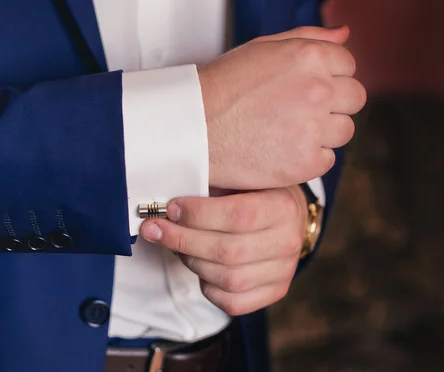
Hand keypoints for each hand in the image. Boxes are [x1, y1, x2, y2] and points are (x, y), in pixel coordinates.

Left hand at [140, 187, 307, 315]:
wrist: (285, 218)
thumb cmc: (252, 194)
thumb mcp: (241, 179)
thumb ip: (211, 188)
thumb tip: (166, 204)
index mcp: (283, 207)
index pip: (239, 216)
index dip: (199, 215)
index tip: (171, 209)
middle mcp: (288, 241)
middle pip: (228, 251)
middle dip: (182, 240)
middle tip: (154, 229)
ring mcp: (283, 272)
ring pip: (228, 279)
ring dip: (191, 261)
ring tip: (175, 246)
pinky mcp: (274, 293)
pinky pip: (232, 302)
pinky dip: (207, 286)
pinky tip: (198, 266)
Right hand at [199, 26, 365, 189]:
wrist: (191, 128)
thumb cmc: (220, 89)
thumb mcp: (262, 49)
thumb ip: (308, 39)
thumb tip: (343, 35)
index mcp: (309, 57)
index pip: (349, 67)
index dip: (327, 79)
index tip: (305, 91)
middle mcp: (318, 90)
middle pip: (354, 99)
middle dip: (332, 105)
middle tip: (298, 112)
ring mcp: (313, 128)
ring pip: (343, 131)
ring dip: (322, 133)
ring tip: (286, 132)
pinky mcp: (304, 163)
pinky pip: (326, 160)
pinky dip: (308, 159)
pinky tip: (281, 150)